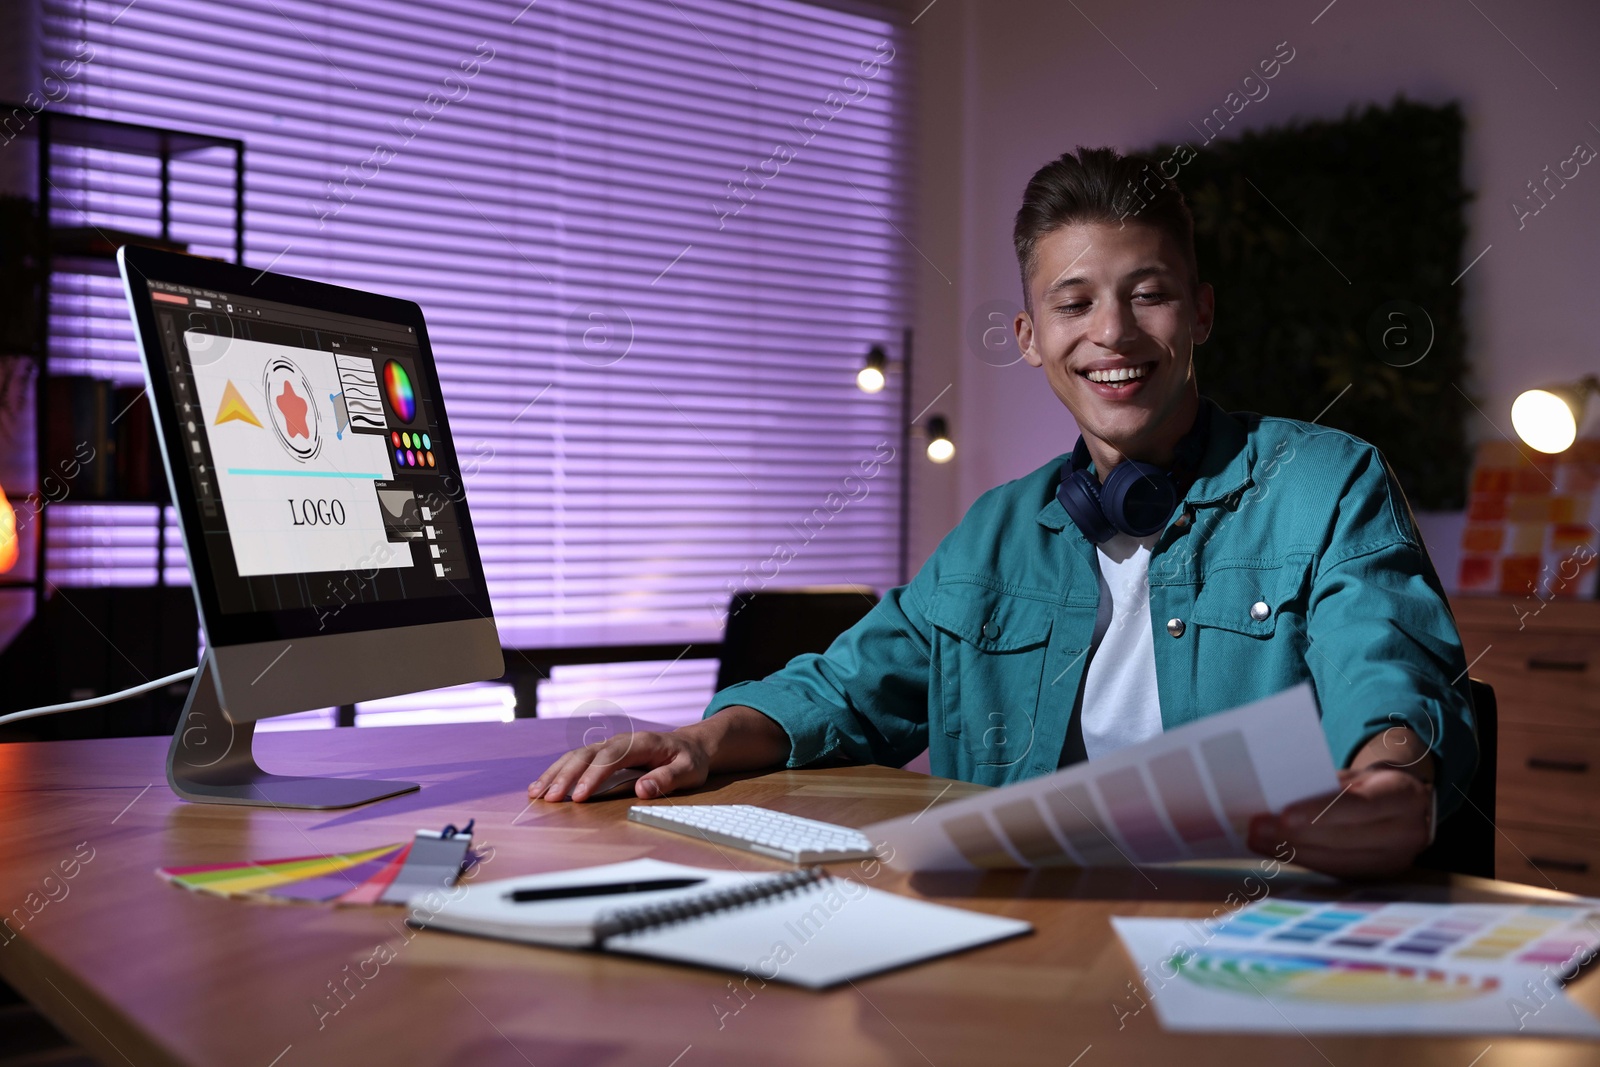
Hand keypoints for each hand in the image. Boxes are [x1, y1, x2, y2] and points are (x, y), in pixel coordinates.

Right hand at [530, 730, 709, 802]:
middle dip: (565, 776)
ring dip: (555, 774)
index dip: (592, 776)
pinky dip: (558, 772)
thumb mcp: (688, 770)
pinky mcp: (602, 754)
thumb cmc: (689, 759)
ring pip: (576, 756)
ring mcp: (609, 746)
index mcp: (640, 743)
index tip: (578, 796)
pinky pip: (576, 761)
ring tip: (536, 793)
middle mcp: (620, 741)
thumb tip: (642, 790)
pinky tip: (543, 787)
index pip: (610, 758)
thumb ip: (667, 778)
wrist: (690, 745)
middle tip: (550, 798)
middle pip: (587, 755)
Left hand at [1248, 766, 1432, 877]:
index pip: (1360, 805)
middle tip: (1257, 827)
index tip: (1284, 815)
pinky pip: (1335, 871)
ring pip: (1336, 860)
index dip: (1321, 812)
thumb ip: (1329, 787)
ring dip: (1291, 851)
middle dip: (1295, 835)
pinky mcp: (1378, 877)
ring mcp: (1395, 861)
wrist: (1408, 808)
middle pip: (1343, 838)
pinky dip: (1303, 860)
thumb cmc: (1374, 785)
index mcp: (1403, 796)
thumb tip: (1278, 796)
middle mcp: (1407, 833)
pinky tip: (1277, 850)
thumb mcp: (1360, 776)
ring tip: (1258, 839)